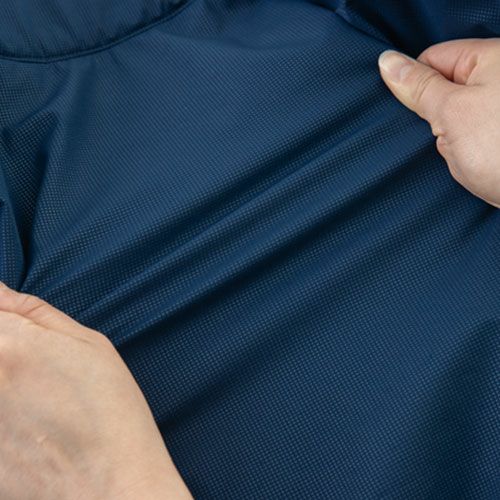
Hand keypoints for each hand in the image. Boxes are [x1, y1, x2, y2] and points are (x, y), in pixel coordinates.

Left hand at [0, 282, 191, 499]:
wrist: (108, 486)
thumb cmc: (110, 411)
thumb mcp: (90, 345)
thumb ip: (35, 314)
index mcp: (11, 345)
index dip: (2, 315)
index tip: (13, 330)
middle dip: (4, 348)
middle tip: (34, 374)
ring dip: (6, 381)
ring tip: (35, 400)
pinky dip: (6, 415)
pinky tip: (28, 424)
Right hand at [378, 39, 499, 208]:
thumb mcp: (451, 113)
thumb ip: (418, 87)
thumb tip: (387, 62)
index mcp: (493, 58)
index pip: (433, 58)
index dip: (416, 86)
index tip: (417, 110)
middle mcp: (498, 79)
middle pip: (442, 89)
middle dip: (434, 118)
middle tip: (446, 135)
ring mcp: (497, 110)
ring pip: (452, 118)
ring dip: (448, 139)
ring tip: (467, 154)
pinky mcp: (498, 136)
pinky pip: (466, 137)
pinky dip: (463, 151)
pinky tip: (474, 163)